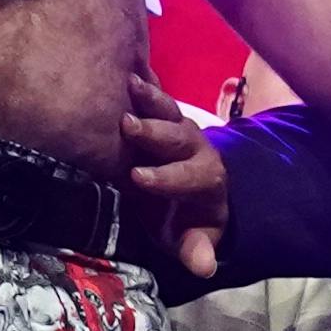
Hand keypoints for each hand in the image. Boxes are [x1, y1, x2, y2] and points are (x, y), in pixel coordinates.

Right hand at [128, 96, 229, 286]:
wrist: (191, 190)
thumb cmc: (187, 218)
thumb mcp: (191, 239)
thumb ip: (197, 250)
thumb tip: (205, 268)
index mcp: (205, 180)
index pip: (189, 178)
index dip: (167, 178)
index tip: (138, 178)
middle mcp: (196, 148)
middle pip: (179, 137)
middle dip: (155, 132)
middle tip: (128, 126)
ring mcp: (180, 126)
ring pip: (169, 109)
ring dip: (151, 97)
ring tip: (130, 84)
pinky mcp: (165, 112)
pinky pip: (155, 93)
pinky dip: (143, 78)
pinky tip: (125, 63)